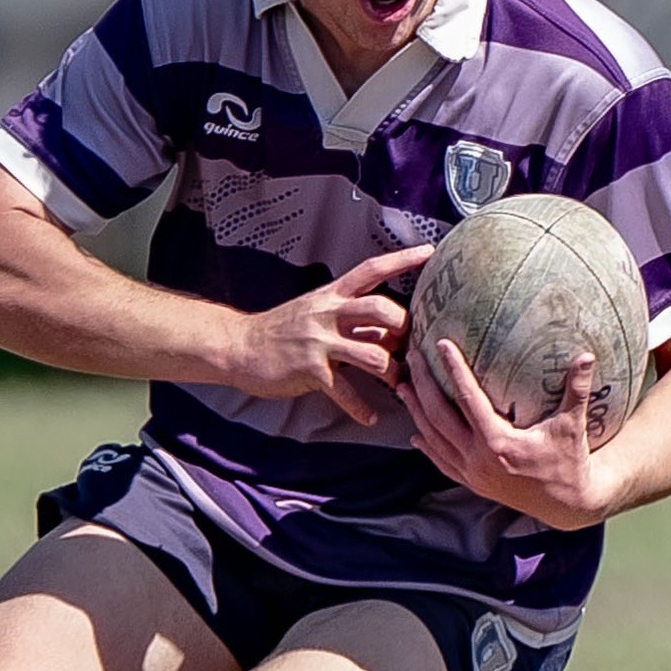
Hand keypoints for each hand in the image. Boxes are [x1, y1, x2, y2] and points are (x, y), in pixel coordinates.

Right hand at [228, 245, 432, 424]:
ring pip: (373, 355)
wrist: (240, 346)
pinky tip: (370, 417)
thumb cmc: (284, 331)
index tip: (429, 252)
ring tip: (396, 385)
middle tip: (410, 346)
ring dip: (392, 374)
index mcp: (333, 295)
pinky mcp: (311, 370)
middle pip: (381, 309)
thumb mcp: (317, 313)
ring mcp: (319, 341)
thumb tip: (391, 328)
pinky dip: (362, 409)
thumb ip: (352, 317)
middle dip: (404, 328)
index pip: (372, 269)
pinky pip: (347, 392)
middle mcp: (329, 313)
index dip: (402, 259)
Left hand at [398, 339, 619, 529]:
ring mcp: (473, 474)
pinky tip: (416, 433)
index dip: (454, 370)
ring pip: (434, 439)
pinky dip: (428, 446)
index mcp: (499, 443)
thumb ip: (577, 389)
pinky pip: (443, 462)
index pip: (468, 399)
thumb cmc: (571, 461)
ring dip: (416, 412)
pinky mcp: (473, 484)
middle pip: (439, 417)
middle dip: (422, 386)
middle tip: (412, 357)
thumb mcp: (573, 425)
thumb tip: (586, 355)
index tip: (441, 344)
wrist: (568, 506)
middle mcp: (479, 459)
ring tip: (404, 386)